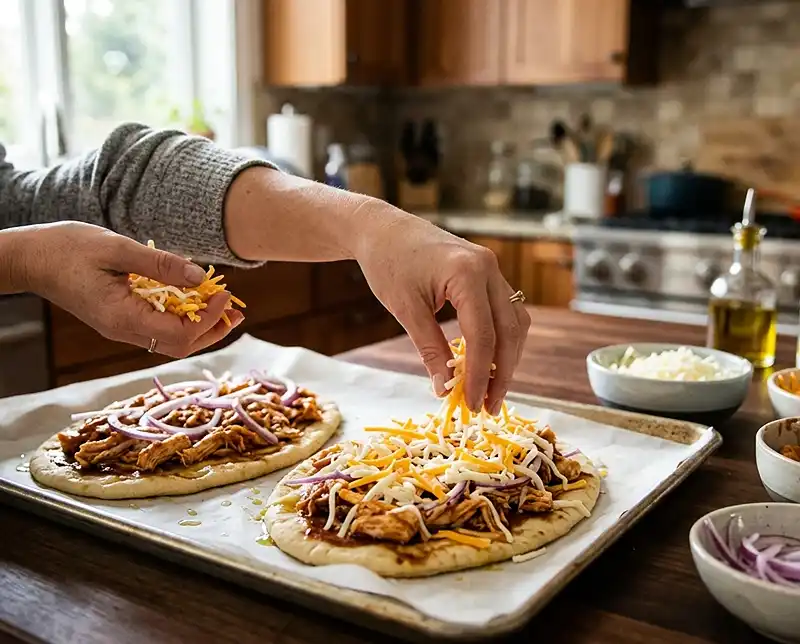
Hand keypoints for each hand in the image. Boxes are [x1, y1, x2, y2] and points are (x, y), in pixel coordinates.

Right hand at [21, 222, 242, 356]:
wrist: (32, 258)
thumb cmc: (69, 248)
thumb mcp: (118, 248)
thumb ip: (161, 264)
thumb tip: (200, 278)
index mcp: (123, 318)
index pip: (180, 334)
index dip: (209, 319)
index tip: (226, 294)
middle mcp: (124, 331)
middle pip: (180, 346)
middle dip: (213, 331)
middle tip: (237, 312)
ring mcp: (122, 328)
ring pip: (171, 341)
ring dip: (202, 327)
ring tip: (225, 308)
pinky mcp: (121, 320)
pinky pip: (159, 328)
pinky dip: (183, 318)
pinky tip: (196, 300)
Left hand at [353, 208, 530, 414]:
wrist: (382, 228)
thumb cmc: (388, 263)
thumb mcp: (406, 309)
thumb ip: (430, 348)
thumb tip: (445, 389)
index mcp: (468, 273)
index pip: (483, 335)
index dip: (480, 375)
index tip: (472, 404)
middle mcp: (489, 268)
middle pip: (510, 331)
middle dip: (502, 373)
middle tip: (488, 407)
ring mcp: (492, 269)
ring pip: (515, 322)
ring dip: (507, 358)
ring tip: (490, 391)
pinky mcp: (488, 274)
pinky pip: (505, 311)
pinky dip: (501, 340)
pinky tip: (488, 363)